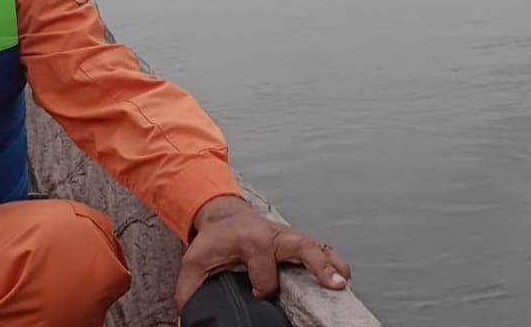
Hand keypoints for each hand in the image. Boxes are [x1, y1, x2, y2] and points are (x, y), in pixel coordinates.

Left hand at [173, 195, 350, 312]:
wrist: (223, 214)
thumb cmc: (212, 240)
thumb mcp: (194, 263)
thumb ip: (189, 293)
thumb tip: (185, 321)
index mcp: (250, 239)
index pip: (265, 273)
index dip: (261, 288)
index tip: (256, 294)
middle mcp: (273, 235)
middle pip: (300, 247)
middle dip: (317, 265)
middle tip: (334, 284)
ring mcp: (287, 237)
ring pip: (315, 247)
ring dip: (332, 263)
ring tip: (345, 282)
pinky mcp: (295, 241)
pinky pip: (319, 248)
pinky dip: (333, 260)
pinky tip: (344, 276)